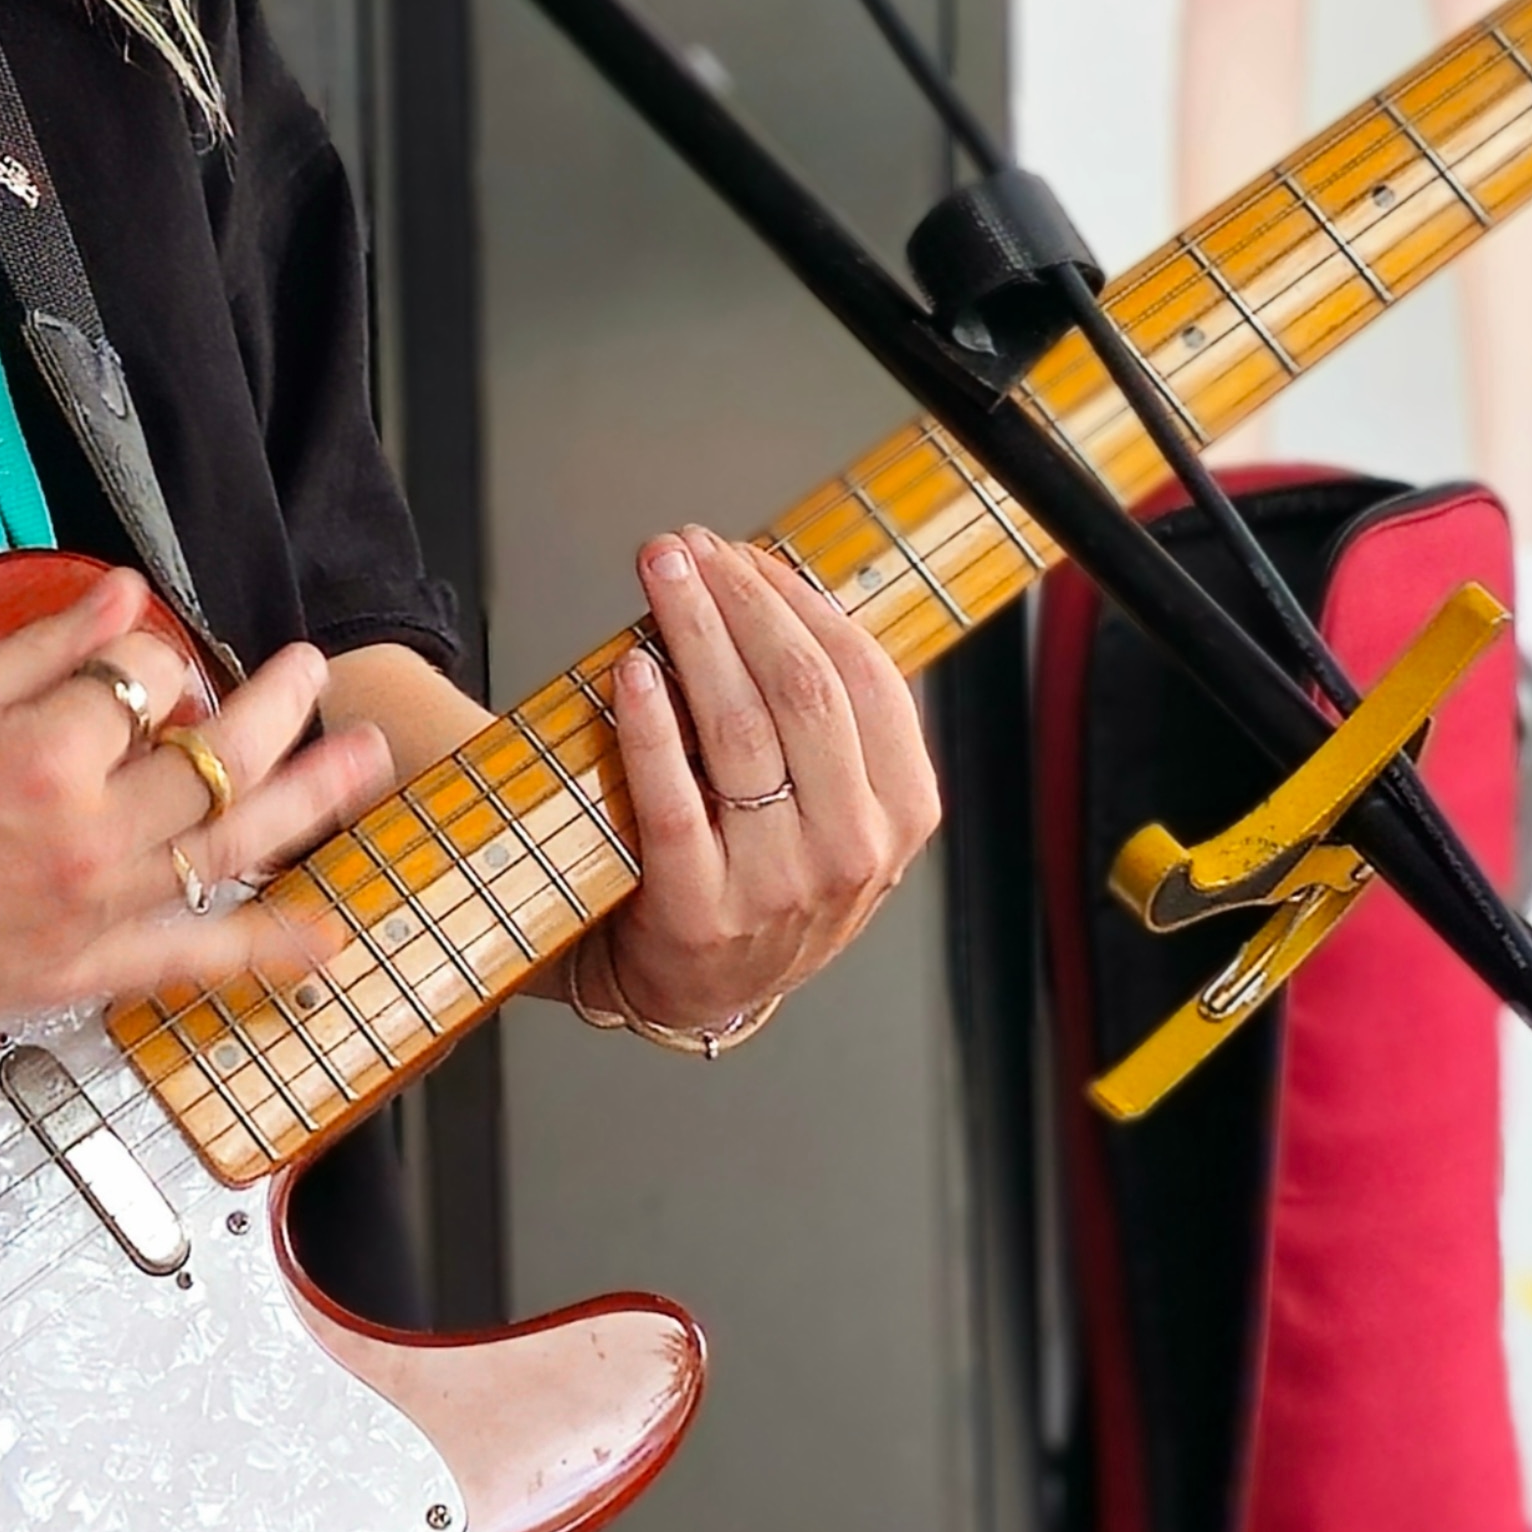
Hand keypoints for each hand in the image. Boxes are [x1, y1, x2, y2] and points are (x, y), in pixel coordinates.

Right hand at [0, 569, 390, 1040]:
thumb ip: (42, 647)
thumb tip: (126, 597)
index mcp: (45, 752)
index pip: (150, 683)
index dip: (158, 660)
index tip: (143, 661)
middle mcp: (87, 834)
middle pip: (218, 757)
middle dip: (277, 704)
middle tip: (311, 671)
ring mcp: (95, 910)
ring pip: (234, 844)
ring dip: (312, 796)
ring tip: (367, 758)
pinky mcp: (86, 972)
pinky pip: (197, 962)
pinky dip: (268, 952)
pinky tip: (326, 938)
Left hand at [591, 531, 943, 1038]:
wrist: (704, 983)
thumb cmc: (767, 865)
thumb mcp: (837, 804)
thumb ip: (829, 716)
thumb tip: (774, 584)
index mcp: (901, 809)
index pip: (864, 674)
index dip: (798, 598)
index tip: (741, 552)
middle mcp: (852, 848)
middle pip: (801, 688)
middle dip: (738, 598)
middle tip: (685, 547)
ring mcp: (778, 885)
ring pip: (738, 729)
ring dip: (692, 632)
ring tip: (659, 575)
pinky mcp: (698, 911)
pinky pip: (671, 797)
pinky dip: (648, 723)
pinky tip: (630, 667)